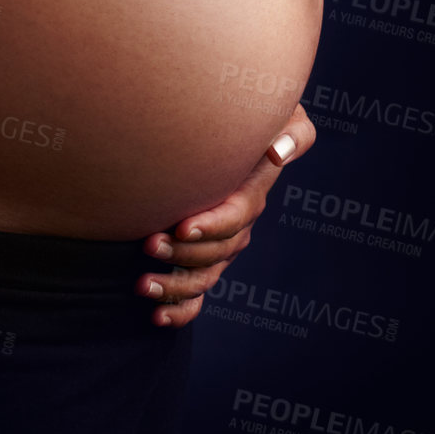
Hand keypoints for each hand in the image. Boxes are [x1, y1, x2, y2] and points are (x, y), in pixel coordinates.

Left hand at [135, 105, 317, 325]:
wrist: (235, 129)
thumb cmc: (259, 116)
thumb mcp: (286, 118)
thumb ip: (292, 133)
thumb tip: (277, 152)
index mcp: (252, 193)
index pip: (237, 216)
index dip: (212, 225)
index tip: (182, 225)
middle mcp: (238, 225)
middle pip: (217, 252)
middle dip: (182, 253)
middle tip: (149, 243)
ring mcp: (221, 245)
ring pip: (203, 276)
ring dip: (174, 286)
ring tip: (142, 285)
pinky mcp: (203, 256)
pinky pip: (198, 292)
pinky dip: (180, 309)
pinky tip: (157, 317)